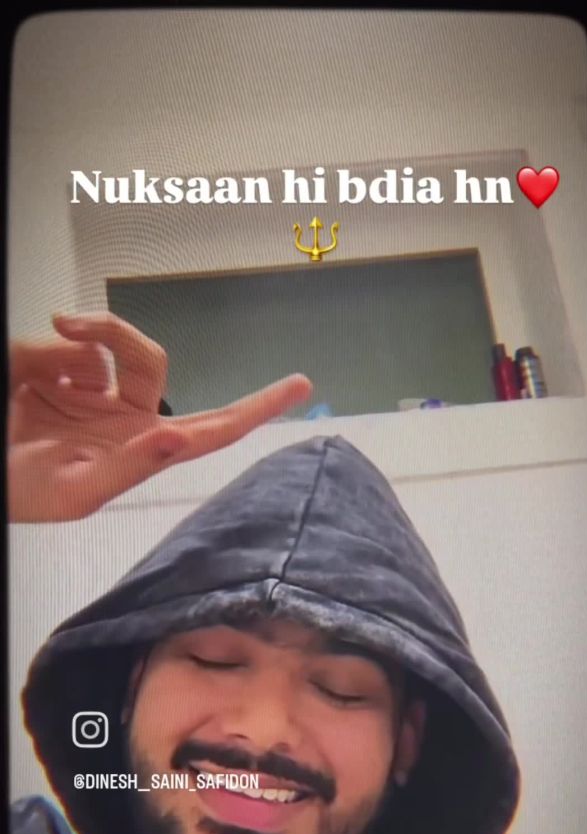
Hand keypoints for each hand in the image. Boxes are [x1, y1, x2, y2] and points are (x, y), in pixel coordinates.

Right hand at [8, 313, 312, 521]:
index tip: (298, 384)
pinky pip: (68, 342)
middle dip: (114, 336)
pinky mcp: (62, 370)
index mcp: (144, 450)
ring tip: (28, 372)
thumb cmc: (24, 493)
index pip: (214, 428)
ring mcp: (95, 391)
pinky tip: (21, 379)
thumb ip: (129, 466)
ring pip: (106, 343)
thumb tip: (175, 437)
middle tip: (69, 325)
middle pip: (149, 360)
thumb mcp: (75, 491)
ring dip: (73, 341)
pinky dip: (42, 350)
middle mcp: (127, 417)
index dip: (257, 407)